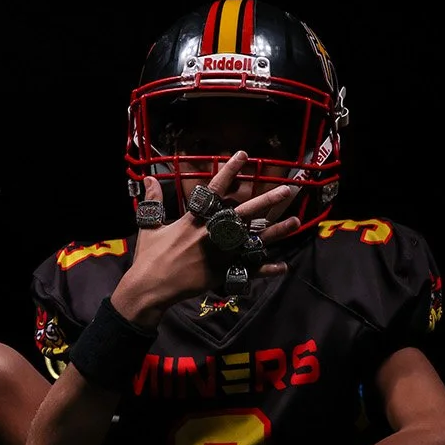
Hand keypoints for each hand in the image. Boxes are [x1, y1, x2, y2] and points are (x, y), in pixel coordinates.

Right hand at [118, 152, 301, 320]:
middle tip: (287, 189)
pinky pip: (248, 271)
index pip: (214, 190)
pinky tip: (283, 266)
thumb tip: (148, 177)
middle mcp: (210, 235)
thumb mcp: (149, 227)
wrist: (150, 289)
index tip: (242, 155)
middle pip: (243, 214)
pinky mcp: (222, 274)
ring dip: (275, 231)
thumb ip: (152, 201)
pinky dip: (265, 269)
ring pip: (253, 241)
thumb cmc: (149, 258)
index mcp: (193, 221)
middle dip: (266, 201)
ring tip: (295, 221)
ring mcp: (219, 255)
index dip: (229, 171)